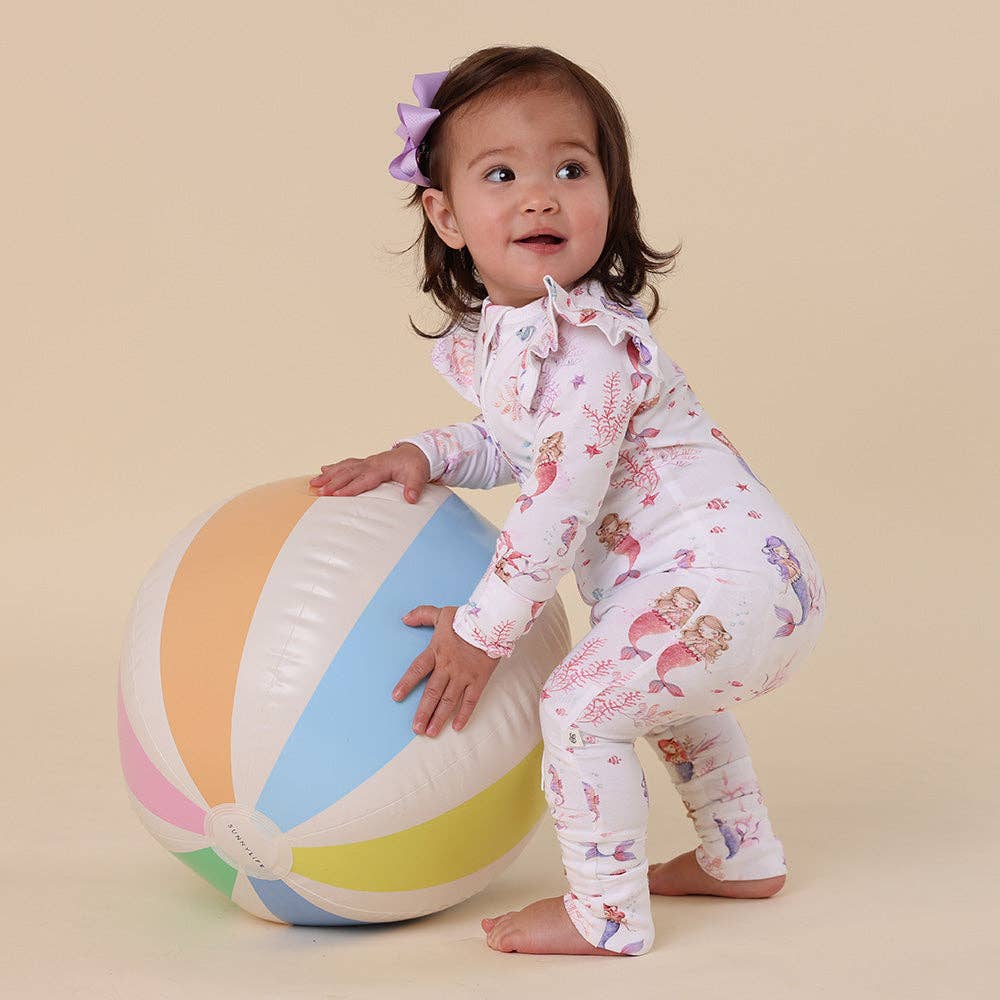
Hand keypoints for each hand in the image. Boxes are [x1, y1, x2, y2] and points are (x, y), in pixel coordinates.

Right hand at [309, 442, 431, 503]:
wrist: (417, 452)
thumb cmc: (417, 465)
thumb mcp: (420, 475)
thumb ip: (414, 487)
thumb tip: (411, 499)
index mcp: (381, 467)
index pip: (362, 479)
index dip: (349, 487)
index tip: (335, 495)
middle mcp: (370, 463)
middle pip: (348, 473)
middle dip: (332, 482)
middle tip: (318, 492)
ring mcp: (366, 462)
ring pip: (344, 467)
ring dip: (328, 475)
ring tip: (313, 482)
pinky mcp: (365, 463)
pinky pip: (346, 464)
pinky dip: (334, 467)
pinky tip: (323, 470)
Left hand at [394, 605, 501, 736]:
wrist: (492, 623)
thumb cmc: (467, 618)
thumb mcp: (441, 613)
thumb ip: (422, 614)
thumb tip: (404, 618)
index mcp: (436, 651)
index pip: (417, 670)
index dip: (406, 683)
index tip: (396, 697)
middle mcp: (448, 667)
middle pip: (432, 693)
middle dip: (423, 712)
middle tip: (416, 729)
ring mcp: (463, 676)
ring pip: (449, 701)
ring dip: (439, 717)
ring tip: (430, 732)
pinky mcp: (479, 680)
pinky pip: (470, 700)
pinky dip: (464, 714)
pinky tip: (457, 727)